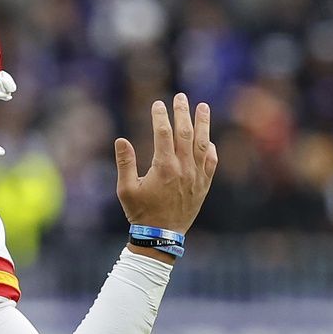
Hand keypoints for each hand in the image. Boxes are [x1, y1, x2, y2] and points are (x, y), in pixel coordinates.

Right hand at [114, 93, 217, 234]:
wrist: (162, 236)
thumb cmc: (141, 213)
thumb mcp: (126, 189)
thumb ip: (125, 163)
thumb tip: (121, 140)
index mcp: (164, 167)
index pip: (163, 134)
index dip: (160, 116)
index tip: (157, 104)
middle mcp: (183, 169)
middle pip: (185, 133)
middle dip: (183, 113)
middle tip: (181, 97)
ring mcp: (196, 177)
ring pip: (202, 144)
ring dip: (203, 124)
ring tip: (203, 107)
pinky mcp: (203, 186)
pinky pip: (211, 163)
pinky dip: (211, 150)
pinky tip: (209, 141)